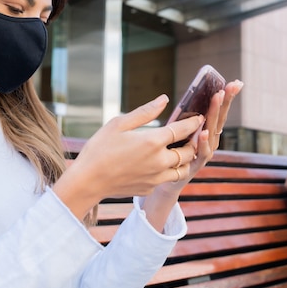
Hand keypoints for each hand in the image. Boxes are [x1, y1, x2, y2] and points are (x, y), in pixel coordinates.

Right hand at [54, 94, 204, 218]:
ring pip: (182, 169)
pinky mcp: (150, 188)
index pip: (182, 129)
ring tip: (178, 151)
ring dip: (184, 160)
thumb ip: (145, 112)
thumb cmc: (99, 148)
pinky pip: (166, 179)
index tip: (198, 118)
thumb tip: (164, 99)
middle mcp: (159, 161)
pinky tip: (158, 165)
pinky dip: (168, 171)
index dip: (193, 122)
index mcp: (153, 141)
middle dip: (191, 142)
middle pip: (188, 151)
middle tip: (189, 135)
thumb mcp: (119, 124)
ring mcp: (156, 177)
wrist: (88, 181)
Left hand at [157, 79, 243, 192]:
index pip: (218, 111)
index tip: (234, 82)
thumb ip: (181, 119)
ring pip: (212, 132)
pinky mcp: (196, 165)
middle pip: (220, 118)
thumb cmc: (171, 154)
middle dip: (226, 101)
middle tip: (232, 85)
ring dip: (216, 114)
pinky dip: (203, 142)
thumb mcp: (176, 132)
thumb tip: (170, 97)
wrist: (165, 182)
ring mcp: (205, 153)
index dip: (226, 98)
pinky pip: (202, 152)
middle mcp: (209, 141)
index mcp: (206, 131)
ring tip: (218, 98)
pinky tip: (203, 131)